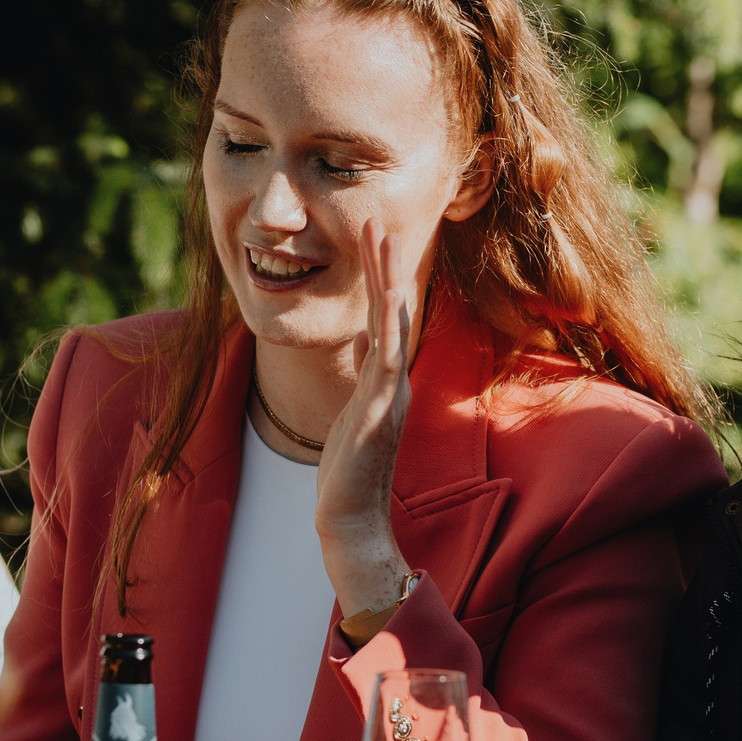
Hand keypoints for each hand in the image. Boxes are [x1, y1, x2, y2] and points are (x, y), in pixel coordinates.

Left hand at [315, 218, 414, 619]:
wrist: (351, 521)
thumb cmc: (347, 472)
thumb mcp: (352, 410)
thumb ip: (362, 372)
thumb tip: (362, 336)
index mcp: (386, 380)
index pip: (386, 317)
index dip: (381, 276)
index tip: (372, 237)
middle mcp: (394, 381)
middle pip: (394, 311)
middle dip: (385, 265)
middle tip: (377, 220)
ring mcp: (390, 395)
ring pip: (393, 326)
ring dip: (389, 282)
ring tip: (383, 242)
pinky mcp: (378, 412)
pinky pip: (386, 361)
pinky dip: (389, 328)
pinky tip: (389, 299)